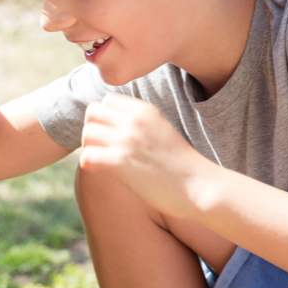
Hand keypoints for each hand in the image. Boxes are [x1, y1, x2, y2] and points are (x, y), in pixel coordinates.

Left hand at [80, 93, 213, 219]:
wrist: (200, 187)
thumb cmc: (180, 164)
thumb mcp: (160, 130)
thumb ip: (138, 123)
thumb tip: (112, 126)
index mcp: (144, 110)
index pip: (107, 101)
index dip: (103, 118)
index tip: (108, 135)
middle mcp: (134, 120)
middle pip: (92, 113)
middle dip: (92, 130)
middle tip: (100, 148)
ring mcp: (127, 140)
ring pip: (87, 133)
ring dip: (89, 148)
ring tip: (100, 161)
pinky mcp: (121, 162)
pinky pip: (87, 156)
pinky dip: (88, 164)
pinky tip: (98, 171)